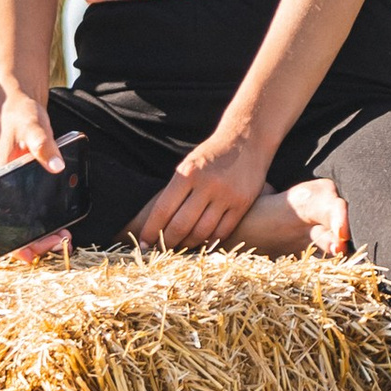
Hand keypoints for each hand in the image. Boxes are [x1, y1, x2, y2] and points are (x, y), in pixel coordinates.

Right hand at [0, 83, 74, 262]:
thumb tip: (56, 166)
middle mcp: (3, 190)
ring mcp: (15, 191)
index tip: (29, 255)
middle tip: (60, 242)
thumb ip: (43, 144)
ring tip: (63, 238)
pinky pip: (33, 212)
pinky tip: (62, 225)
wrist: (21, 107)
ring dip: (41, 236)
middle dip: (35, 243)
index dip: (11, 243)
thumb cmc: (22, 116)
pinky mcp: (26, 188)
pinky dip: (45, 222)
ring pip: (24, 223)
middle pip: (13, 229)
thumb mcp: (33, 126)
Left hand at [135, 134, 268, 249]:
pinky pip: (222, 231)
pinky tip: (202, 243)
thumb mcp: (188, 164)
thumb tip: (157, 223)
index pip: (163, 210)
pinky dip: (210, 241)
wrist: (246, 140)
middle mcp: (206, 185)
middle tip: (161, 250)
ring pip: (202, 232)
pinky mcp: (242, 203)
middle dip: (167, 242)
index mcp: (187, 173)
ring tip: (181, 247)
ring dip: (188, 244)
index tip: (143, 243)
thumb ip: (175, 190)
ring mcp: (226, 195)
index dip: (151, 230)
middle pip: (181, 225)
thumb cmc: (211, 155)